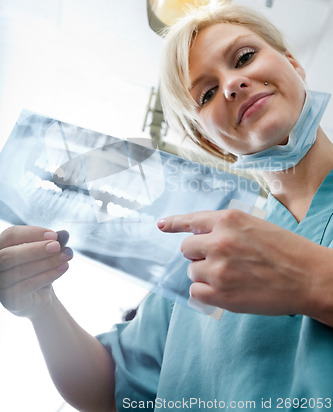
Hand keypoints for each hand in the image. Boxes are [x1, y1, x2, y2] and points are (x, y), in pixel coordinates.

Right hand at [0, 225, 71, 318]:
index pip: (11, 234)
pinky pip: (27, 286)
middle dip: (36, 249)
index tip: (55, 235)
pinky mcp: (8, 300)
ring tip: (66, 257)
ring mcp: (0, 283)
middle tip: (58, 246)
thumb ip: (54, 242)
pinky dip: (47, 275)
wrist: (40, 297)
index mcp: (1, 246)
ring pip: (19, 271)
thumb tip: (64, 234)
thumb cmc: (40, 268)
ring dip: (46, 262)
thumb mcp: (48, 252)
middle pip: (10, 255)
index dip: (32, 233)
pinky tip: (63, 268)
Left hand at [157, 209, 329, 316]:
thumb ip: (226, 229)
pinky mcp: (220, 294)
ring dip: (205, 274)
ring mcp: (217, 269)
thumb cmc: (287, 251)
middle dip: (198, 254)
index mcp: (228, 220)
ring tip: (232, 277)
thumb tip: (201, 237)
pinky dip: (205, 293)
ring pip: (191, 272)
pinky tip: (225, 290)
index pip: (191, 220)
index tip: (161, 225)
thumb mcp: (255, 226)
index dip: (174, 223)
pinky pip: (195, 292)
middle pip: (186, 249)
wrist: (309, 277)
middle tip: (220, 260)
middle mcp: (218, 242)